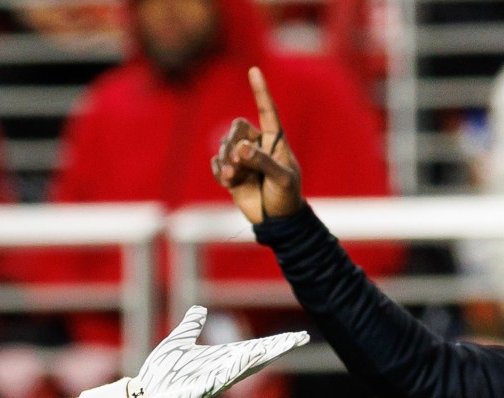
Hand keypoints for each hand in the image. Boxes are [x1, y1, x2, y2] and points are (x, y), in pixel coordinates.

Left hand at [78, 306, 307, 397]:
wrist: (146, 394)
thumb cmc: (162, 372)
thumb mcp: (179, 340)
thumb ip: (191, 325)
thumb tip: (200, 310)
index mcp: (220, 359)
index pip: (253, 348)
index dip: (274, 343)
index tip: (295, 336)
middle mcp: (223, 371)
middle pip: (256, 358)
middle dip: (278, 348)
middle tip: (299, 338)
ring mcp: (215, 381)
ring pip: (245, 366)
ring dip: (263, 355)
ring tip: (282, 345)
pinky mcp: (204, 388)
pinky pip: (224, 376)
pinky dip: (237, 366)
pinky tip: (249, 356)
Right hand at [211, 67, 304, 224]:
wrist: (277, 221)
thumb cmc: (287, 196)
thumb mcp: (282, 178)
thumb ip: (262, 162)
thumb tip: (240, 148)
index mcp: (275, 140)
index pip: (267, 110)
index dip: (260, 90)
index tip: (254, 70)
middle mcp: (256, 145)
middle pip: (237, 127)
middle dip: (233, 140)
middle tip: (237, 159)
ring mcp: (242, 159)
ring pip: (224, 146)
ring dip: (226, 160)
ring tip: (234, 176)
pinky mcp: (231, 174)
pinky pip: (217, 164)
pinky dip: (220, 171)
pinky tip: (229, 181)